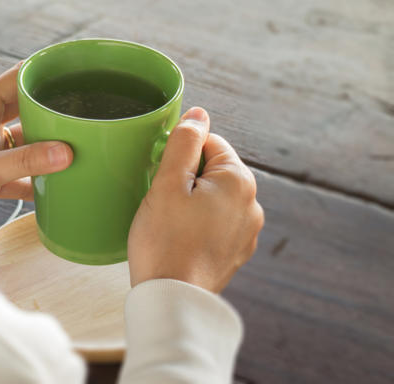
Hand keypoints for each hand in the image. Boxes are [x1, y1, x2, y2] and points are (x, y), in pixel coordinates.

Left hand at [0, 63, 72, 233]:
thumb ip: (25, 161)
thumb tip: (64, 152)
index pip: (17, 78)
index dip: (43, 72)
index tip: (72, 71)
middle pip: (26, 107)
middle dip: (51, 111)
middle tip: (81, 114)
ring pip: (26, 139)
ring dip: (46, 146)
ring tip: (76, 148)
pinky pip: (21, 168)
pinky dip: (36, 175)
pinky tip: (55, 183)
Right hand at [127, 107, 263, 292]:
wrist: (172, 300)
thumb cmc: (164, 241)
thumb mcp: (167, 183)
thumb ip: (184, 143)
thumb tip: (199, 114)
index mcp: (239, 181)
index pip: (210, 142)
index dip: (180, 152)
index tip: (161, 172)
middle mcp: (253, 205)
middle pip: (213, 170)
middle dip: (186, 177)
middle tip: (160, 198)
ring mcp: (247, 232)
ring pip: (213, 198)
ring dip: (191, 201)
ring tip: (167, 221)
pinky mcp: (236, 253)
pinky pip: (215, 224)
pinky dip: (197, 224)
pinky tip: (177, 238)